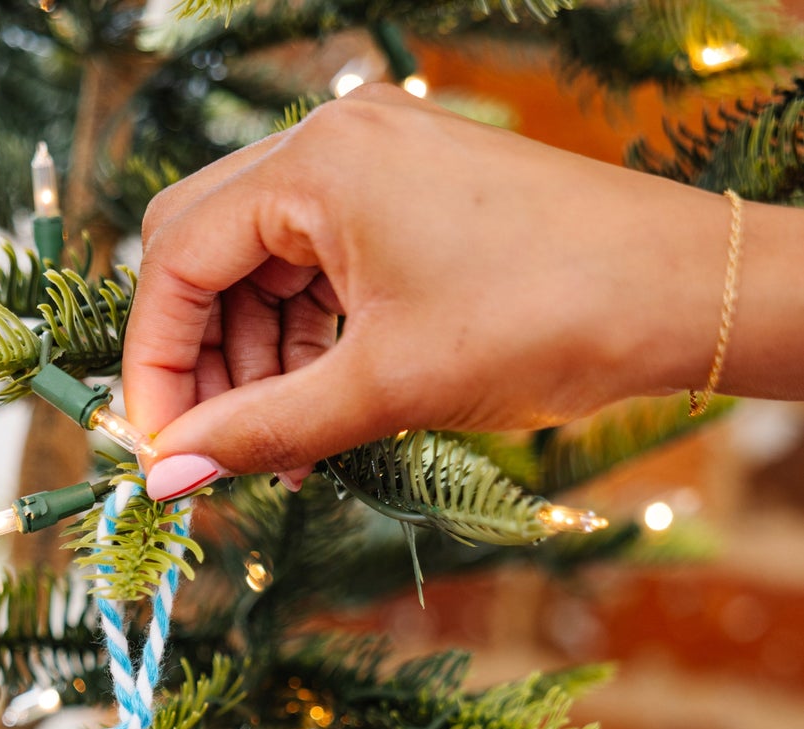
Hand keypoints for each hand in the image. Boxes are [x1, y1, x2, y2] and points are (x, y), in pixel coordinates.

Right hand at [123, 87, 803, 495]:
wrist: (679, 294)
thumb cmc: (544, 318)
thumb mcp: (384, 387)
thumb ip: (262, 431)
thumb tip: (168, 478)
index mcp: (318, 162)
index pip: (176, 257)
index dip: (154, 364)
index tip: (158, 451)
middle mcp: (337, 142)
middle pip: (206, 249)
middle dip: (198, 357)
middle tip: (210, 449)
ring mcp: (377, 164)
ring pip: (262, 264)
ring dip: (253, 358)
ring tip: (280, 446)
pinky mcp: (411, 197)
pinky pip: (319, 267)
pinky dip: (305, 339)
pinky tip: (318, 406)